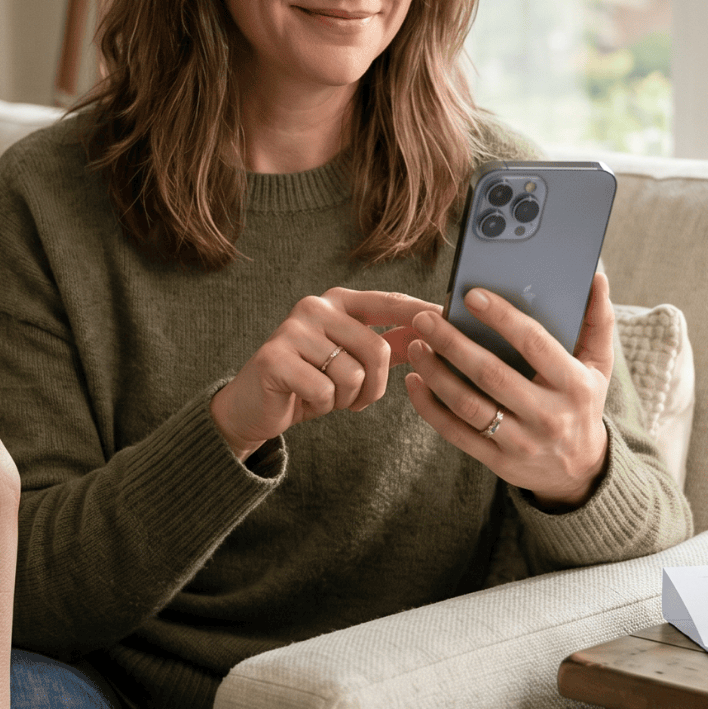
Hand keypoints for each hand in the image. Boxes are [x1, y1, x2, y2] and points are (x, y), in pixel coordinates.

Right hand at [210, 287, 439, 460]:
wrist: (255, 405)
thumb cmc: (311, 380)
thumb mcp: (354, 359)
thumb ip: (392, 343)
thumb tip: (438, 332)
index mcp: (338, 301)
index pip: (389, 302)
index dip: (421, 313)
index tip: (452, 317)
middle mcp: (315, 307)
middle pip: (376, 349)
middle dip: (374, 385)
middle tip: (354, 397)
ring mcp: (292, 330)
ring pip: (352, 374)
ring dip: (346, 399)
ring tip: (326, 396)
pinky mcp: (275, 358)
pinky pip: (325, 391)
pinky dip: (323, 406)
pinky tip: (306, 401)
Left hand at [403, 272, 614, 508]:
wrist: (580, 471)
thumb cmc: (582, 404)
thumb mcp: (599, 366)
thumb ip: (598, 321)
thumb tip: (597, 277)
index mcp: (574, 385)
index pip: (534, 343)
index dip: (502, 317)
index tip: (471, 295)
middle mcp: (548, 415)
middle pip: (490, 374)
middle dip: (452, 343)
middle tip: (424, 319)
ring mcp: (522, 442)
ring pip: (468, 405)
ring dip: (435, 373)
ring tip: (415, 345)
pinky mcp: (498, 461)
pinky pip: (455, 433)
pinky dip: (429, 407)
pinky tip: (414, 381)